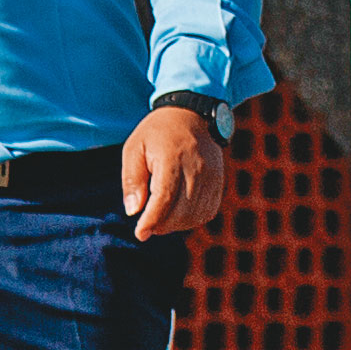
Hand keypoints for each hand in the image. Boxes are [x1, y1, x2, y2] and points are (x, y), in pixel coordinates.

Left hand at [121, 105, 226, 238]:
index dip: (152, 221)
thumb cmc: (157, 133)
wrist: (192, 116)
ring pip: (194, 215)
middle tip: (147, 224)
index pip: (165, 199)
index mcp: (173, 158)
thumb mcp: (134, 148)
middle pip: (181, 212)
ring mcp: (212, 176)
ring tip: (161, 215)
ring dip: (175, 224)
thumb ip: (131, 180)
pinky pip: (207, 212)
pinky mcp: (219, 183)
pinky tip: (178, 211)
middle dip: (161, 225)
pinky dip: (191, 219)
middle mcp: (197, 168)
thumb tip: (134, 211)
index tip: (140, 234)